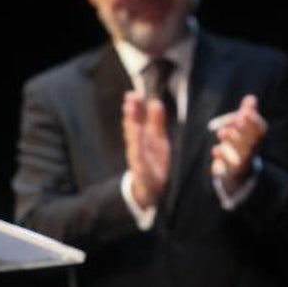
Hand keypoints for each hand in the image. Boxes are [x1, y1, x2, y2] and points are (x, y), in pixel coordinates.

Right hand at [123, 91, 171, 207]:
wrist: (150, 191)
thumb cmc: (154, 161)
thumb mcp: (157, 140)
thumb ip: (156, 122)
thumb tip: (155, 102)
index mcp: (142, 139)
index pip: (136, 120)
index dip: (135, 108)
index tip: (133, 95)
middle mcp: (137, 148)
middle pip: (133, 130)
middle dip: (131, 117)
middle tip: (130, 102)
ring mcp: (138, 162)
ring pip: (134, 146)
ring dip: (132, 134)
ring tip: (133, 122)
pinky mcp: (142, 176)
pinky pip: (140, 166)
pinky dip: (138, 158)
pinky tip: (137, 150)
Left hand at [210, 94, 266, 193]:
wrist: (236, 170)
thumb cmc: (240, 142)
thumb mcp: (243, 127)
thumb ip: (247, 112)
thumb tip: (251, 98)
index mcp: (256, 138)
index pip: (260, 129)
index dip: (254, 121)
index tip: (246, 111)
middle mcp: (251, 150)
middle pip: (250, 140)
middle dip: (243, 129)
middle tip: (236, 120)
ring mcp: (241, 161)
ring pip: (239, 152)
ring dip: (232, 142)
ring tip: (222, 132)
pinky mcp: (229, 171)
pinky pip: (227, 166)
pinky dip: (222, 158)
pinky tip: (216, 150)